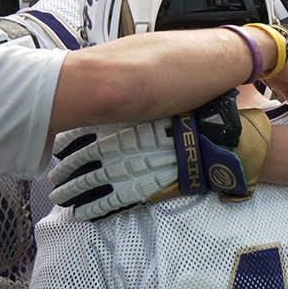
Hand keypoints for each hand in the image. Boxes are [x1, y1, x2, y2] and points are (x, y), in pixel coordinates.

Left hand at [50, 95, 271, 220]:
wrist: (236, 144)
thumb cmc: (219, 115)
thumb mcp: (203, 88)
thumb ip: (182, 87)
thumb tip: (181, 76)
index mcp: (137, 112)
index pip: (95, 118)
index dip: (75, 131)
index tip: (61, 137)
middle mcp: (129, 137)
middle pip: (85, 151)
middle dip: (66, 163)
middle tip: (51, 169)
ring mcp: (136, 164)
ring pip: (91, 177)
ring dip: (70, 187)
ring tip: (58, 194)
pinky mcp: (145, 188)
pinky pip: (111, 200)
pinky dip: (93, 208)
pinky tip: (81, 212)